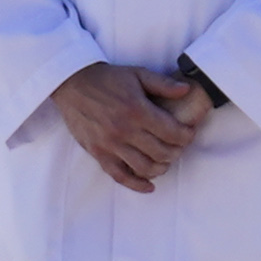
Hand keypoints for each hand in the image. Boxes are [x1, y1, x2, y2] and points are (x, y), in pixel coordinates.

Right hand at [50, 61, 216, 192]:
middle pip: (161, 152)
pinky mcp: (98, 153)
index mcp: (137, 109)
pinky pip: (120, 176)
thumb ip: (163, 84)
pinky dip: (137, 185)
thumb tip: (186, 90)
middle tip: (179, 147)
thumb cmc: (107, 79)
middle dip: (176, 152)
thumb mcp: (137, 74)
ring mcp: (110, 144)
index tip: (188, 134)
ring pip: (144, 168)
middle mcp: (125, 130)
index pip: (172, 132)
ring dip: (161, 168)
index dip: (186, 136)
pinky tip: (149, 186)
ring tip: (165, 162)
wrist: (72, 84)